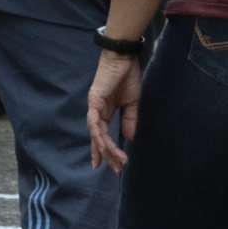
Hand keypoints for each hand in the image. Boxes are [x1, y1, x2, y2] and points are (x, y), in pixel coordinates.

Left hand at [84, 47, 136, 167]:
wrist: (123, 58)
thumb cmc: (127, 77)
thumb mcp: (132, 103)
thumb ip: (130, 120)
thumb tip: (129, 138)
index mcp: (105, 112)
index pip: (103, 136)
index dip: (105, 151)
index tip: (111, 166)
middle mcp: (97, 112)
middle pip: (98, 138)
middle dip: (106, 155)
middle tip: (115, 170)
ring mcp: (94, 107)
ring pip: (97, 133)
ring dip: (106, 148)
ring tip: (117, 160)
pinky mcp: (94, 100)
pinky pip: (94, 121)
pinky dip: (99, 133)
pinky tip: (104, 144)